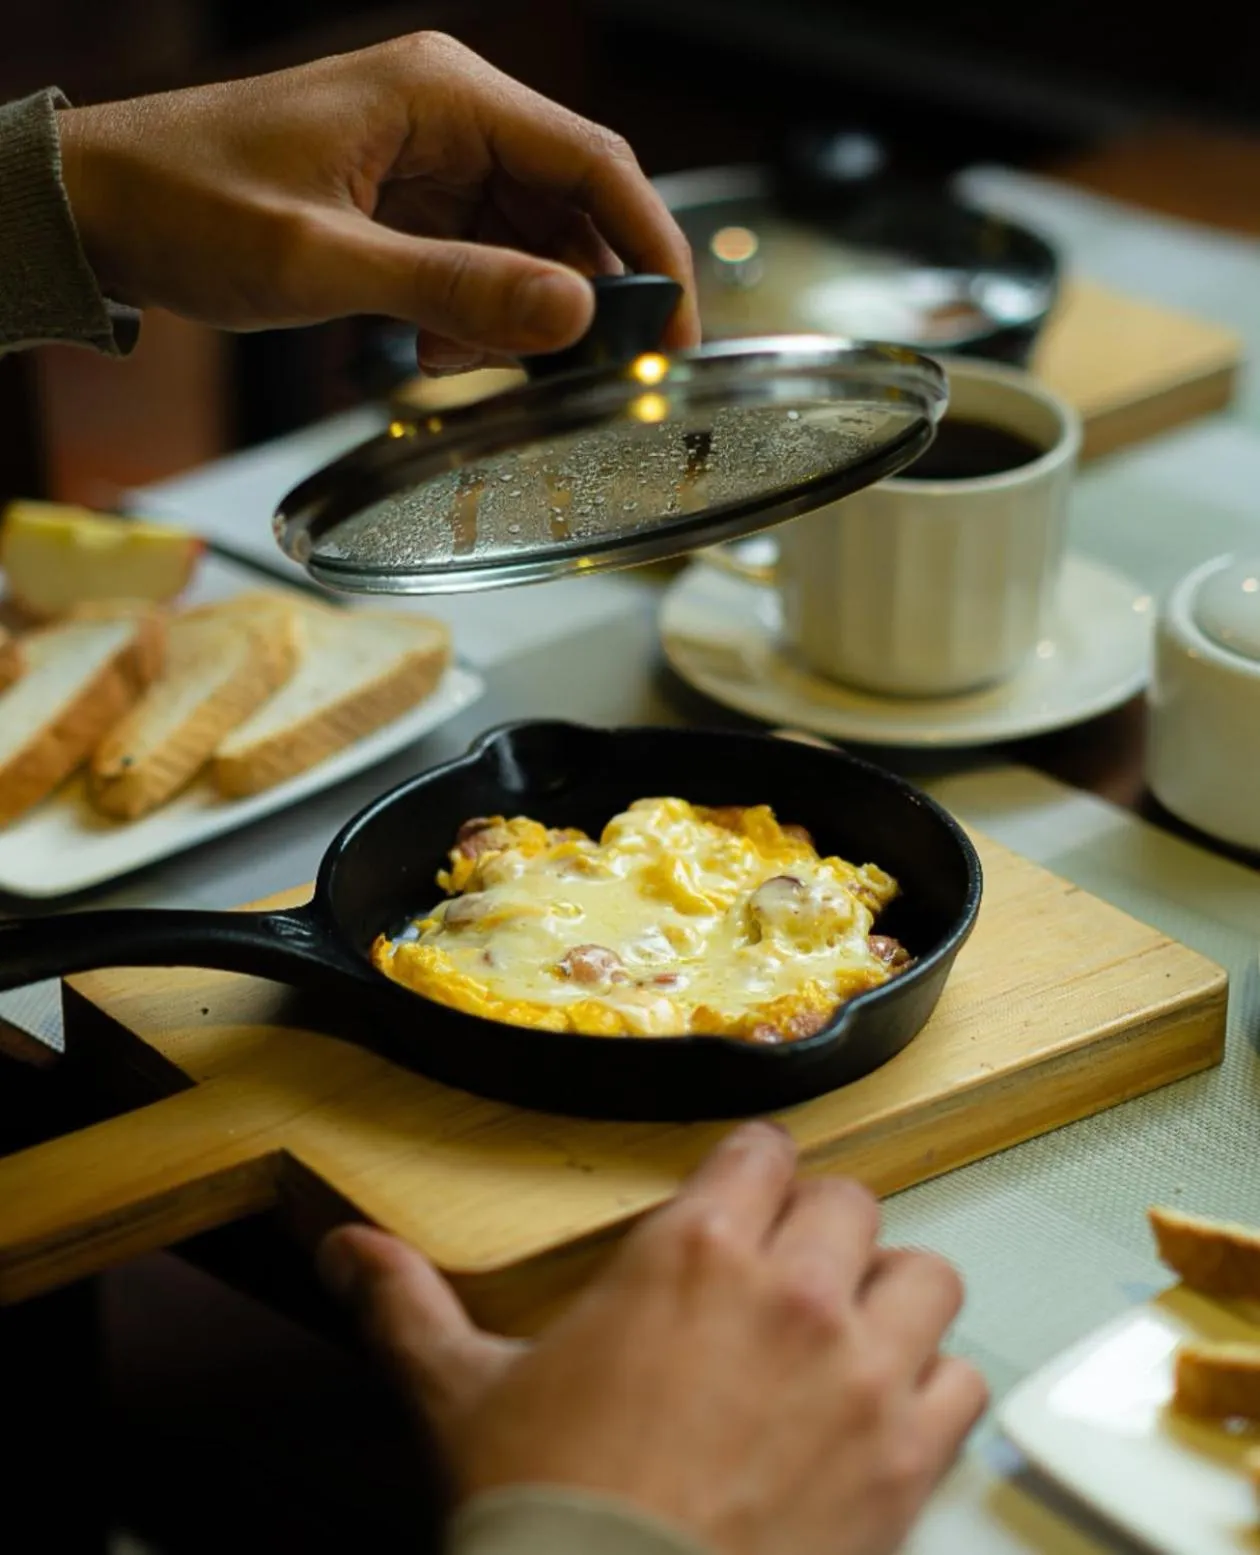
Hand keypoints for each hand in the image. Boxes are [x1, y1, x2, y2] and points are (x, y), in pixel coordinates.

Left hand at [56, 32, 697, 371]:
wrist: (98, 207)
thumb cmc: (186, 202)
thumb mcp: (323, 260)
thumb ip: (455, 288)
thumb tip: (574, 316)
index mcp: (444, 95)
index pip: (597, 164)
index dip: (654, 253)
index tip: (677, 338)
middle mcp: (451, 116)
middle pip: (575, 208)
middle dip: (586, 298)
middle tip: (590, 379)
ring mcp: (431, 160)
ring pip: (532, 244)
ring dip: (519, 316)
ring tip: (463, 363)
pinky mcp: (408, 203)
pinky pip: (481, 262)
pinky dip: (475, 316)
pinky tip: (430, 350)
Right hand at [319, 1122, 986, 1554]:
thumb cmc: (539, 1507)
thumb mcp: (460, 1392)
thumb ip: (407, 1304)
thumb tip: (342, 1249)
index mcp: (691, 1253)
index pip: (763, 1151)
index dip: (754, 1170)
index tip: (745, 1193)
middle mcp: (789, 1292)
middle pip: (850, 1201)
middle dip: (820, 1228)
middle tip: (789, 1272)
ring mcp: (859, 1373)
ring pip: (922, 1277)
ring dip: (890, 1297)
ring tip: (851, 1331)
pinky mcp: (905, 1458)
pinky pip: (958, 1381)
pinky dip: (931, 1389)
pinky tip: (886, 1413)